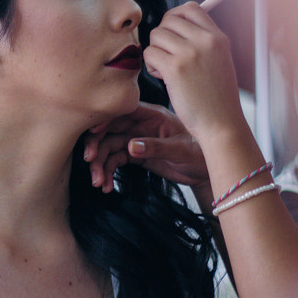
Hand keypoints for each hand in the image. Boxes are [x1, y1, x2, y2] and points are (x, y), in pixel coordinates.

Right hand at [84, 102, 209, 192]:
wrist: (207, 172)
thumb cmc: (200, 154)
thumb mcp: (180, 150)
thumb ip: (155, 147)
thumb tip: (131, 147)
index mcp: (152, 115)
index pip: (123, 112)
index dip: (105, 120)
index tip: (94, 133)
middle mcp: (140, 125)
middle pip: (110, 131)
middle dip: (97, 146)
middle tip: (91, 162)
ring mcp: (136, 140)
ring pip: (109, 148)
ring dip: (100, 164)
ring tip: (98, 182)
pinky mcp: (135, 156)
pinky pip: (115, 162)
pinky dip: (108, 173)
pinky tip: (106, 185)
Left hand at [143, 2, 249, 143]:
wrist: (221, 124)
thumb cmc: (216, 97)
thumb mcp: (219, 61)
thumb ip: (202, 41)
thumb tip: (176, 25)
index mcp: (218, 37)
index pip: (190, 8)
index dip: (174, 19)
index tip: (172, 36)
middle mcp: (206, 40)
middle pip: (168, 19)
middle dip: (162, 38)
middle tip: (168, 57)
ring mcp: (190, 53)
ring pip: (155, 35)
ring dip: (155, 52)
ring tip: (167, 69)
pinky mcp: (175, 68)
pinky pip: (149, 53)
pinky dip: (151, 65)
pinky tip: (164, 78)